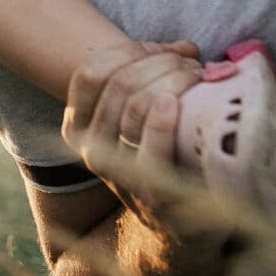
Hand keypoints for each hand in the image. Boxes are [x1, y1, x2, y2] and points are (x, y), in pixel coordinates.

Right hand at [61, 41, 221, 242]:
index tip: (159, 50)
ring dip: (172, 79)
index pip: (90, 73)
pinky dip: (164, 116)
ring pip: (136, 104)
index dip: (126, 51)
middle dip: (158, 62)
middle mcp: (89, 149)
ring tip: (198, 76)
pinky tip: (177, 102)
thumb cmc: (160, 157)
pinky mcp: (150, 193)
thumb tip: (185, 47)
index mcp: (77, 126)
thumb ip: (150, 79)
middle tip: (190, 62)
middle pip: (118, 83)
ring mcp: (117, 172)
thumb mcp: (137, 119)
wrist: (176, 229)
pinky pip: (152, 142)